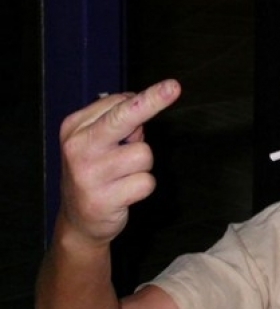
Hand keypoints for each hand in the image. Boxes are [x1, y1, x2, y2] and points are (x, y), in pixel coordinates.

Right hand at [58, 79, 180, 244]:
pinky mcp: (104, 199)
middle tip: (174, 87)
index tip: (170, 87)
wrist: (79, 221)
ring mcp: (90, 174)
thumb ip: (117, 124)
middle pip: (123, 118)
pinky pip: (146, 182)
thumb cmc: (96, 173)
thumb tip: (143, 104)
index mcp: (75, 128)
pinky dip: (143, 186)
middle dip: (151, 101)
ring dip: (142, 165)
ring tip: (124, 175)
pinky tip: (125, 192)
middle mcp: (78, 148)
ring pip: (143, 154)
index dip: (145, 101)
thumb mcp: (96, 143)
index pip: (117, 104)